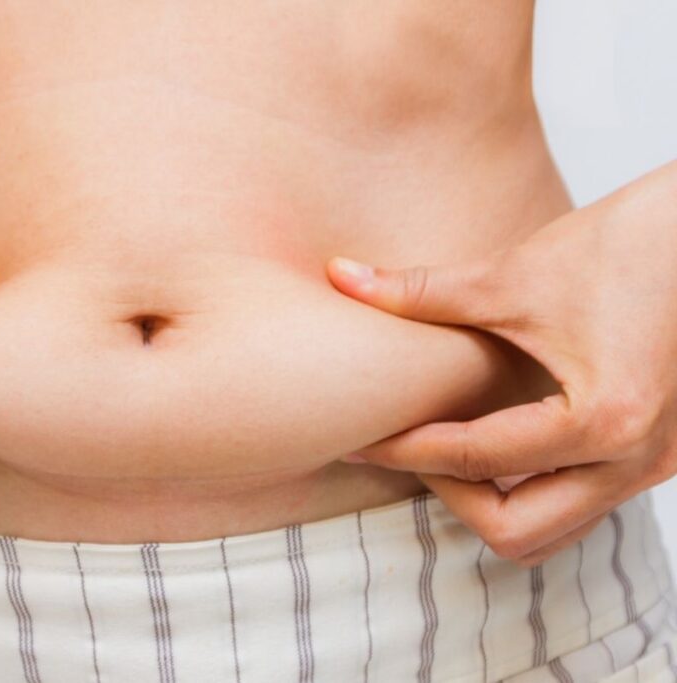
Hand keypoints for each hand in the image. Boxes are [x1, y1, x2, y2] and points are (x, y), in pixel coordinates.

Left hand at [326, 161, 676, 566]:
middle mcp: (638, 460)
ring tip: (441, 447)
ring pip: (553, 530)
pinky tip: (493, 442)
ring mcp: (656, 464)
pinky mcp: (660, 452)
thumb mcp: (513, 275)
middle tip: (402, 448)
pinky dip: (528, 490)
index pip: (478, 461)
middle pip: (516, 531)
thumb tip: (337, 275)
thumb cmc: (628, 242)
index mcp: (604, 422)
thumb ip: (418, 291)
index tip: (359, 439)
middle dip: (449, 494)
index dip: (404, 451)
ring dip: (490, 501)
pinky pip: (580, 503)